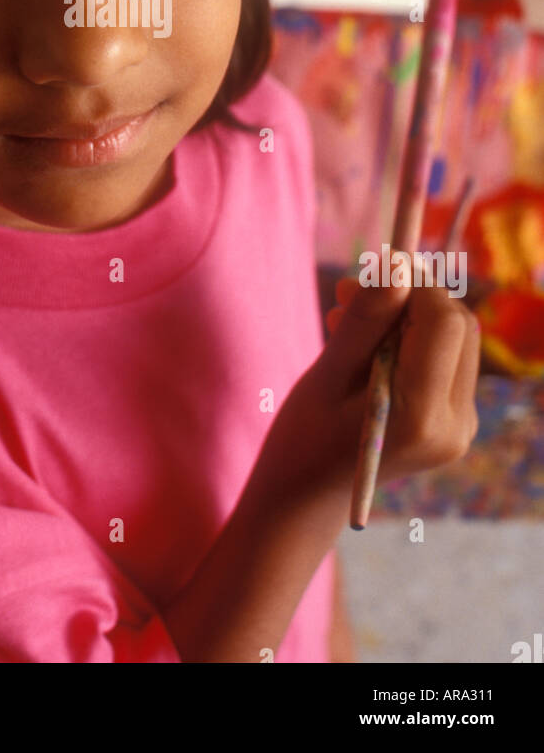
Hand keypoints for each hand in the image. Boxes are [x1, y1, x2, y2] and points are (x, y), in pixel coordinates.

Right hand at [255, 266, 480, 499]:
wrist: (306, 498)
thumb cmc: (304, 440)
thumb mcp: (326, 376)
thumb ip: (365, 323)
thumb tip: (397, 265)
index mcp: (422, 418)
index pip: (444, 322)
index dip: (413, 285)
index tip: (369, 275)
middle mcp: (455, 424)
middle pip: (458, 326)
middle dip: (409, 298)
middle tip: (347, 296)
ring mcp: (460, 426)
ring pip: (455, 337)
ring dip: (408, 316)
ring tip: (346, 319)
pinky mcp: (454, 421)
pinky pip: (445, 358)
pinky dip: (411, 339)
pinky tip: (366, 347)